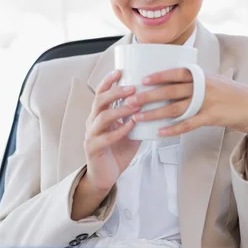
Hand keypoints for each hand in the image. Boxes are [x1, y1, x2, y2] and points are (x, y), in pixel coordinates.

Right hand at [83, 70, 140, 193]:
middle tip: (132, 88)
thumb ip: (137, 118)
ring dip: (120, 110)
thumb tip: (155, 103)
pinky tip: (132, 126)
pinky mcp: (94, 149)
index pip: (101, 93)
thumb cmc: (118, 151)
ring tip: (135, 105)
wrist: (106, 176)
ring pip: (102, 117)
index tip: (120, 70)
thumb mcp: (130, 131)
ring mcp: (91, 135)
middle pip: (99, 101)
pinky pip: (106, 137)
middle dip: (115, 92)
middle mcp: (92, 122)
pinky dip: (120, 130)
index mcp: (99, 115)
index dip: (108, 81)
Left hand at [126, 68, 247, 137]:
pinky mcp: (211, 117)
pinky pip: (188, 124)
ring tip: (138, 117)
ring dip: (154, 113)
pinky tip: (160, 133)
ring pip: (175, 108)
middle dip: (148, 96)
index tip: (141, 80)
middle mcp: (202, 87)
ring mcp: (206, 102)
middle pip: (170, 91)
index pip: (175, 73)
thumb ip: (193, 80)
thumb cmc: (228, 93)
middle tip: (129, 101)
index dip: (158, 76)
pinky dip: (173, 128)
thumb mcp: (211, 80)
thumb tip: (170, 81)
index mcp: (200, 75)